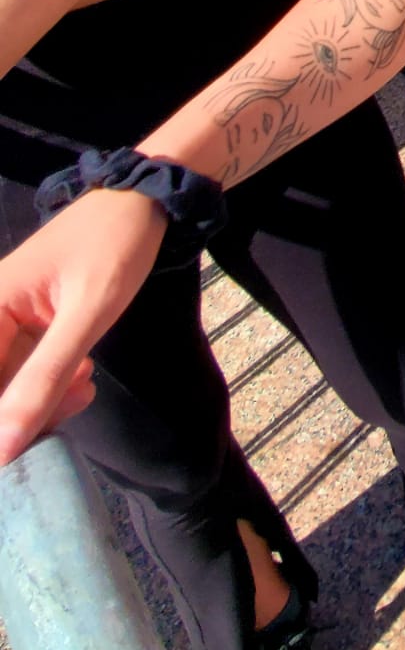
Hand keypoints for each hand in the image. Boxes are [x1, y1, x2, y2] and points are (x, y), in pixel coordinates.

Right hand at [0, 191, 168, 466]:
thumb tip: (3, 448)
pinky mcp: (27, 329)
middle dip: (27, 412)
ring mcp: (5, 324)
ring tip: (84, 385)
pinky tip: (82, 377)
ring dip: (44, 401)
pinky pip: (26, 373)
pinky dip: (52, 384)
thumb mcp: (87, 314)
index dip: (2, 421)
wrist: (146, 201)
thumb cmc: (115, 245)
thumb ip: (44, 379)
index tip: (28, 445)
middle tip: (74, 401)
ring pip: (10, 388)